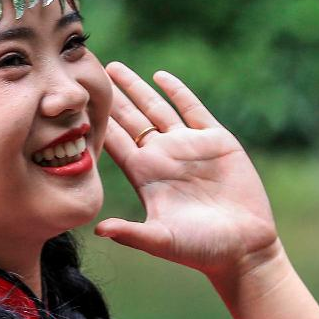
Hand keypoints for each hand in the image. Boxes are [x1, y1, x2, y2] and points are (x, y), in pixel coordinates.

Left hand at [95, 62, 281, 287]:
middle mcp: (163, 157)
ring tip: (114, 68)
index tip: (74, 105)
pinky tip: (160, 76)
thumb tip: (98, 230)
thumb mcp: (162, 241)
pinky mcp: (216, 141)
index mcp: (146, 176)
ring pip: (156, 108)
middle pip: (130, 120)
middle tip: (86, 74)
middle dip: (111, 98)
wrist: (244, 246)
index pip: (115, 142)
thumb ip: (131, 233)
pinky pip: (193, 109)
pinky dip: (177, 91)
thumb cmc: (201, 249)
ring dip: (137, 88)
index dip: (97, 123)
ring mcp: (189, 146)